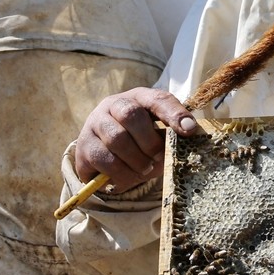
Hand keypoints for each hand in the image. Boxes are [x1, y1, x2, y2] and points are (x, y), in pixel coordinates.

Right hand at [74, 87, 197, 192]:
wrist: (104, 159)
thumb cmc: (138, 144)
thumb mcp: (156, 136)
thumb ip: (170, 136)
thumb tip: (188, 139)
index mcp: (138, 97)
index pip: (157, 99)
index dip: (174, 114)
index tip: (189, 130)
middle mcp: (113, 104)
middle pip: (131, 115)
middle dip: (149, 142)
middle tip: (159, 158)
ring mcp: (95, 123)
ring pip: (117, 139)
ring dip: (136, 161)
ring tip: (144, 170)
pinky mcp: (84, 145)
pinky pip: (104, 159)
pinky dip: (122, 173)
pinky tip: (127, 177)